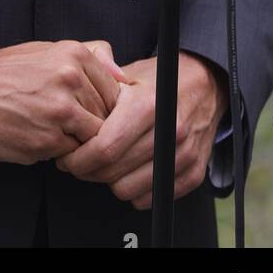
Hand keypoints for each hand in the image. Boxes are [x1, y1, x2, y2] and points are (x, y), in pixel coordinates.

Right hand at [0, 39, 127, 164]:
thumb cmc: (0, 73)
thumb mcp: (44, 51)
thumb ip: (87, 58)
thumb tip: (123, 75)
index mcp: (73, 54)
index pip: (114, 90)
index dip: (104, 107)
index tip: (88, 111)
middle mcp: (70, 80)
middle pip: (106, 116)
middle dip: (92, 126)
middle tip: (68, 126)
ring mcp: (59, 112)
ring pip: (93, 138)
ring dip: (78, 142)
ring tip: (53, 133)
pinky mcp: (46, 141)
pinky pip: (71, 155)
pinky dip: (59, 153)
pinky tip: (37, 138)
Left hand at [54, 51, 227, 208]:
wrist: (204, 84)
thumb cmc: (158, 81)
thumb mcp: (127, 73)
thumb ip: (96, 88)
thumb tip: (68, 108)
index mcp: (148, 106)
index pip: (104, 148)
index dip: (78, 159)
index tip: (67, 157)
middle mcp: (169, 132)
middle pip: (113, 172)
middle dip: (87, 171)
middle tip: (78, 162)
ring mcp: (184, 155)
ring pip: (128, 190)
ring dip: (109, 182)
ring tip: (103, 164)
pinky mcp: (194, 172)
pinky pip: (151, 198)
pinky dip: (134, 190)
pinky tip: (127, 170)